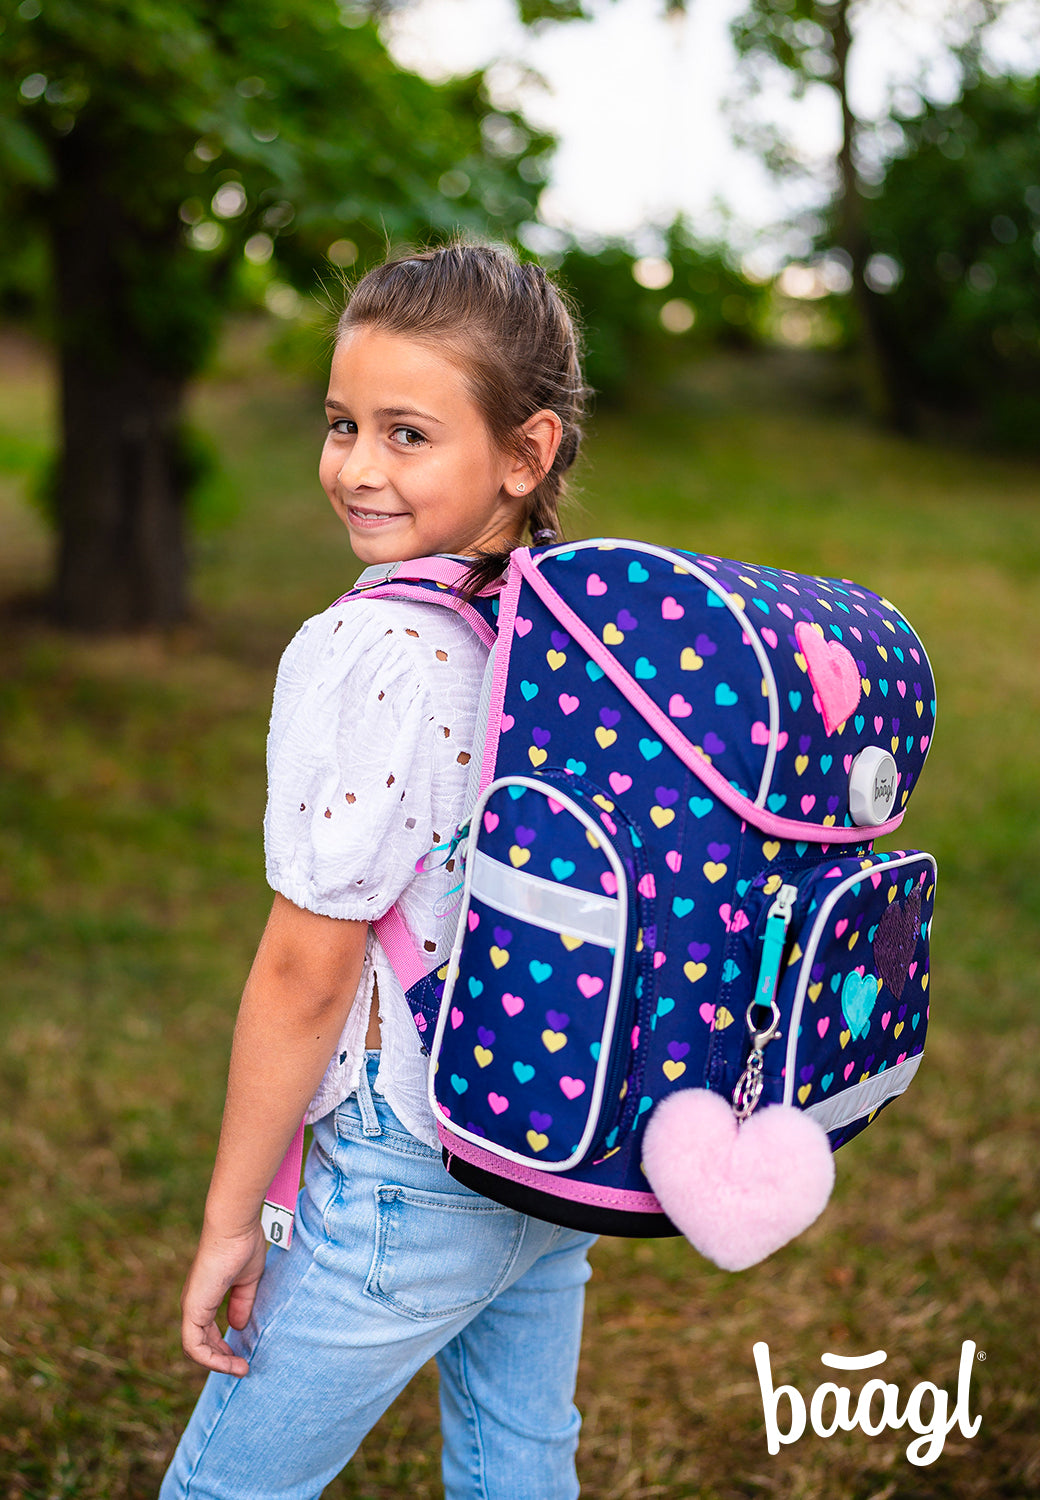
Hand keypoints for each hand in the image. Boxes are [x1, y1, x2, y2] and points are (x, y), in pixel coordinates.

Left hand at [179, 1219, 269, 1376]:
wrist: (234, 1227)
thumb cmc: (242, 1245)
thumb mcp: (247, 1280)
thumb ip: (242, 1303)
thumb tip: (237, 1326)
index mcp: (205, 1296)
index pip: (207, 1332)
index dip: (223, 1347)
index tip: (242, 1356)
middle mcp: (194, 1303)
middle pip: (201, 1344)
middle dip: (222, 1359)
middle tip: (243, 1367)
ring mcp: (191, 1306)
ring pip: (196, 1348)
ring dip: (218, 1363)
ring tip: (241, 1368)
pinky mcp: (192, 1309)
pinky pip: (194, 1345)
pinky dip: (210, 1358)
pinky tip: (230, 1361)